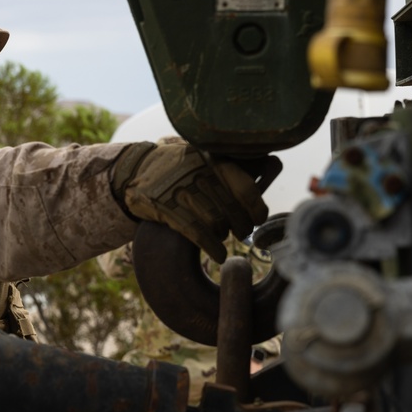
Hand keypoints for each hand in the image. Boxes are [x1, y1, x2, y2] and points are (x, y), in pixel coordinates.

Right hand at [111, 142, 281, 262]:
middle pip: (232, 209)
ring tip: (224, 236)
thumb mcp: (206, 156)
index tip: (258, 218)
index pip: (246, 187)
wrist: (136, 171)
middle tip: (242, 230)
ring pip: (216, 222)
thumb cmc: (181, 167)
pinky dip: (213, 247)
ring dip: (224, 234)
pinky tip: (219, 254)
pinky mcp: (165, 208)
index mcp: (212, 157)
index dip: (257, 208)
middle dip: (241, 225)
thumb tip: (274, 163)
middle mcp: (198, 172)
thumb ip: (238, 163)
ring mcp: (180, 190)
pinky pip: (197, 233)